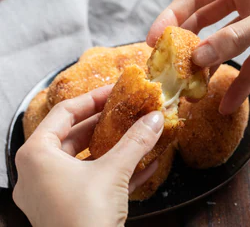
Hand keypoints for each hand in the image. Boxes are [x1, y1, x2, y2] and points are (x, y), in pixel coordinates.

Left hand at [13, 85, 163, 226]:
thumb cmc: (84, 217)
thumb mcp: (113, 172)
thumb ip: (135, 141)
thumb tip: (155, 118)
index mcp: (38, 155)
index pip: (64, 113)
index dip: (92, 98)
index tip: (114, 91)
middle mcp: (40, 172)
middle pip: (75, 135)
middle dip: (106, 123)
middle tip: (127, 111)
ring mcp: (53, 192)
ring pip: (86, 159)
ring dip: (114, 147)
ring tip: (136, 134)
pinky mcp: (70, 208)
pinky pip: (94, 181)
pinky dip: (117, 172)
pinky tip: (146, 166)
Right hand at [146, 0, 249, 113]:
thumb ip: (235, 37)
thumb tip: (199, 58)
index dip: (173, 15)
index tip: (155, 38)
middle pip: (206, 18)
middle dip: (188, 41)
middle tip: (167, 63)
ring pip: (224, 41)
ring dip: (210, 63)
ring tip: (191, 85)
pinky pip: (249, 61)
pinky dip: (240, 80)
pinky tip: (227, 102)